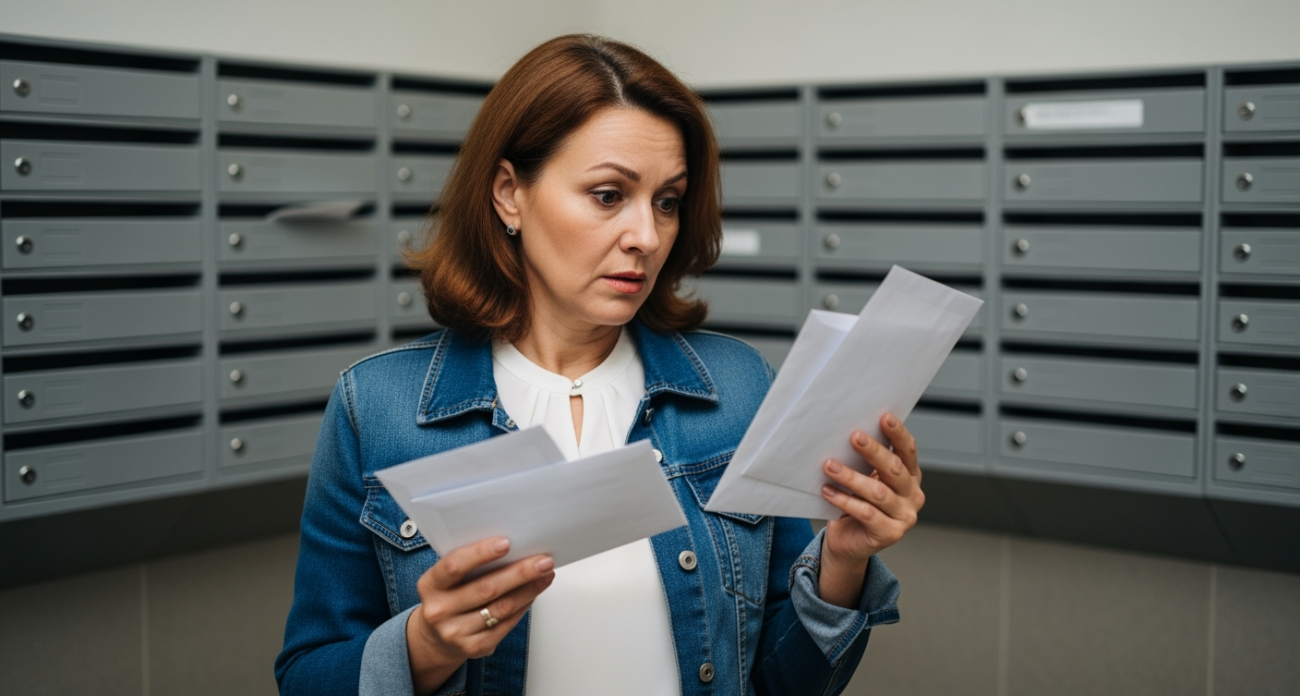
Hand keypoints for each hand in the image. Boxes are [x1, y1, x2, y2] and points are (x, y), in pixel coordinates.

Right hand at [406, 537, 554, 693]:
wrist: (437, 637)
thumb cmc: (449, 597)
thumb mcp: (447, 579)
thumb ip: (470, 564)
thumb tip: (514, 548)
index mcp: (430, 585)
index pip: (454, 565)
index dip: (480, 553)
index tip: (506, 543)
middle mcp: (439, 610)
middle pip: (486, 588)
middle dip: (520, 573)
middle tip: (543, 561)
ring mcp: (456, 632)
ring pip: (501, 608)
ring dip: (529, 589)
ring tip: (545, 575)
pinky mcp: (474, 647)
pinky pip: (506, 624)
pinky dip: (524, 606)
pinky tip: (533, 593)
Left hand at [816, 413, 924, 607]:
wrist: (849, 542)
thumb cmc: (856, 503)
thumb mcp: (865, 478)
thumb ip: (865, 461)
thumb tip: (850, 432)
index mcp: (911, 476)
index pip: (908, 451)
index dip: (898, 434)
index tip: (884, 417)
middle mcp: (913, 495)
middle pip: (894, 469)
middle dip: (873, 451)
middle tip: (854, 436)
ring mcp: (905, 517)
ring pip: (878, 492)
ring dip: (851, 477)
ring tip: (829, 465)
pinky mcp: (890, 534)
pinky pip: (866, 513)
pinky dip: (845, 501)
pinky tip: (828, 491)